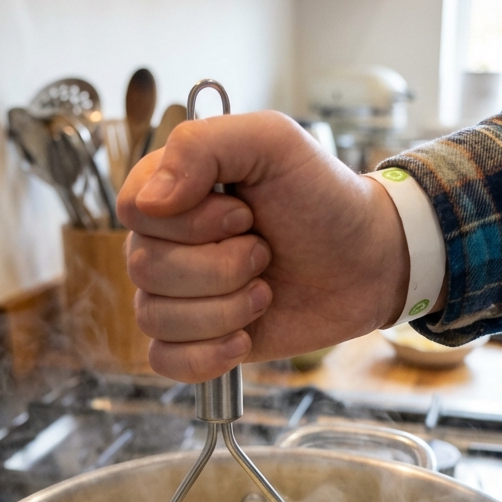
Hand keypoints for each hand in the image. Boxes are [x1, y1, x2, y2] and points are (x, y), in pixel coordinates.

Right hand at [116, 111, 409, 382]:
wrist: (367, 261)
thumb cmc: (321, 197)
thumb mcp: (271, 141)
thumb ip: (200, 146)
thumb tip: (148, 203)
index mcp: (172, 188)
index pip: (133, 211)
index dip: (188, 222)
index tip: (243, 214)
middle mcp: (165, 241)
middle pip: (144, 268)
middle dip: (220, 267)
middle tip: (265, 252)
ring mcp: (177, 294)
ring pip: (153, 317)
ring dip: (224, 309)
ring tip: (265, 291)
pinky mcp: (196, 339)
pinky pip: (163, 360)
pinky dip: (206, 355)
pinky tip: (244, 338)